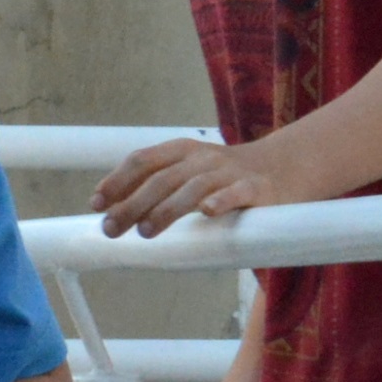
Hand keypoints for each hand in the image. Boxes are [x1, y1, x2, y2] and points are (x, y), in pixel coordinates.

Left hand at [93, 133, 303, 236]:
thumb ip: (157, 186)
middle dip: (131, 204)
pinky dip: (221, 200)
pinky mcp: (257, 189)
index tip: (96, 203)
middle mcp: (203, 158)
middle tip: (111, 228)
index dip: (117, 181)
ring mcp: (229, 172)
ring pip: (192, 187)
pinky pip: (236, 193)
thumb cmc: (226, 177)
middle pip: (161, 179)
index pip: (142, 160)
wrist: (285, 166)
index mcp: (182, 151)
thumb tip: (111, 210)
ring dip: (166, 209)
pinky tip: (206, 212)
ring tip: (146, 231)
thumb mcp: (189, 173)